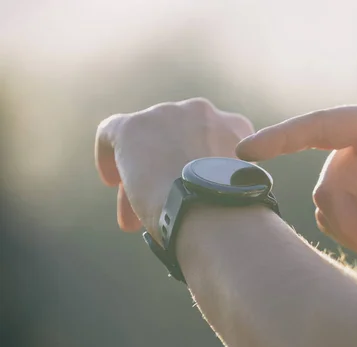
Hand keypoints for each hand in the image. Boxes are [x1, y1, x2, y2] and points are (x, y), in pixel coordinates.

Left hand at [95, 98, 253, 238]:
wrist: (212, 210)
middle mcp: (200, 112)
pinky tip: (110, 179)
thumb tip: (205, 203)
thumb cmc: (232, 213)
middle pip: (174, 141)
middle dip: (166, 171)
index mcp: (234, 126)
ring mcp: (166, 116)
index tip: (189, 185)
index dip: (196, 163)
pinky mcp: (132, 127)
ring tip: (134, 215)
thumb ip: (223, 181)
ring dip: (143, 174)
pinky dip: (108, 156)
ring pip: (146, 142)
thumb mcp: (238, 188)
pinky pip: (112, 132)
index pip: (210, 140)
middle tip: (160, 203)